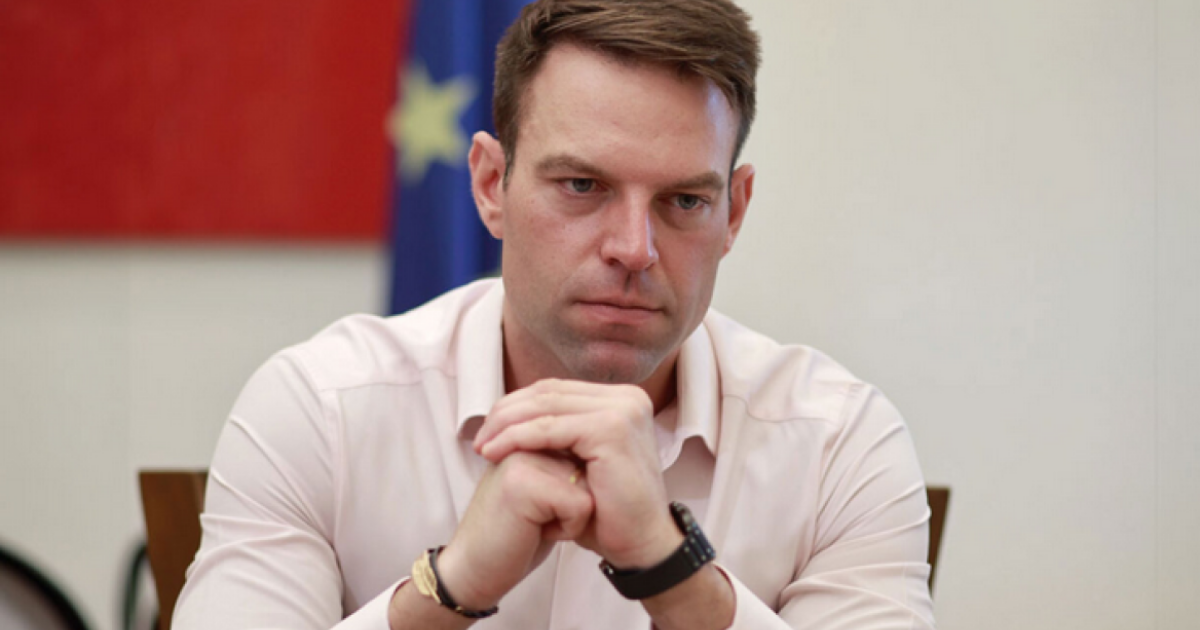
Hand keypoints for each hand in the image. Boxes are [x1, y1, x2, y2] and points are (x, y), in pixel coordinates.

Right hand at [433, 450, 592, 609]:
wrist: (475, 567)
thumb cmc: (514, 532)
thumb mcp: (544, 489)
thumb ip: (565, 462)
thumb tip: (601, 452)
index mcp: (527, 435)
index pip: (584, 448)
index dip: (578, 486)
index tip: (545, 504)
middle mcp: (523, 438)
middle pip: (590, 465)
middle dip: (576, 498)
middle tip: (538, 515)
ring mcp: (521, 457)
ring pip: (588, 484)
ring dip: (573, 513)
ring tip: (536, 521)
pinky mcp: (523, 481)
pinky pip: (580, 505)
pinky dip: (568, 528)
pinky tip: (536, 531)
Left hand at [472, 379, 682, 568]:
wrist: (641, 543)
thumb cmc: (608, 510)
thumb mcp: (582, 460)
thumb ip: (560, 432)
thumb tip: (514, 414)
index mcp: (621, 399)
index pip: (555, 389)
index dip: (517, 405)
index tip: (488, 430)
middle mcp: (626, 397)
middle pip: (549, 392)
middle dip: (506, 413)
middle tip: (479, 438)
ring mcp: (622, 410)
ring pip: (545, 406)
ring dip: (506, 425)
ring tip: (482, 446)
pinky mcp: (612, 430)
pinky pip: (550, 428)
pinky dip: (517, 438)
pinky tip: (496, 452)